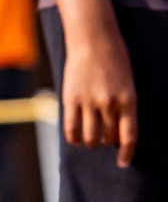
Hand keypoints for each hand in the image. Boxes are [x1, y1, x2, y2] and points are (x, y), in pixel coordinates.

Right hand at [62, 26, 137, 167]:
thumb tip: (115, 130)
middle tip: (104, 140)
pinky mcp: (71, 97)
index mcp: (129, 100)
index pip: (129, 136)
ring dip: (91, 142)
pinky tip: (75, 139)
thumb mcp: (127, 83)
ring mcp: (89, 101)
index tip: (122, 162)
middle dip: (107, 142)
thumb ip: (123, 105)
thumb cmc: (114, 59)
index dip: (126, 153)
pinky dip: (73, 137)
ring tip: (90, 141)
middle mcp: (110, 103)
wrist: (93, 38)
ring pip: (90, 135)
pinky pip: (71, 126)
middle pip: (109, 136)